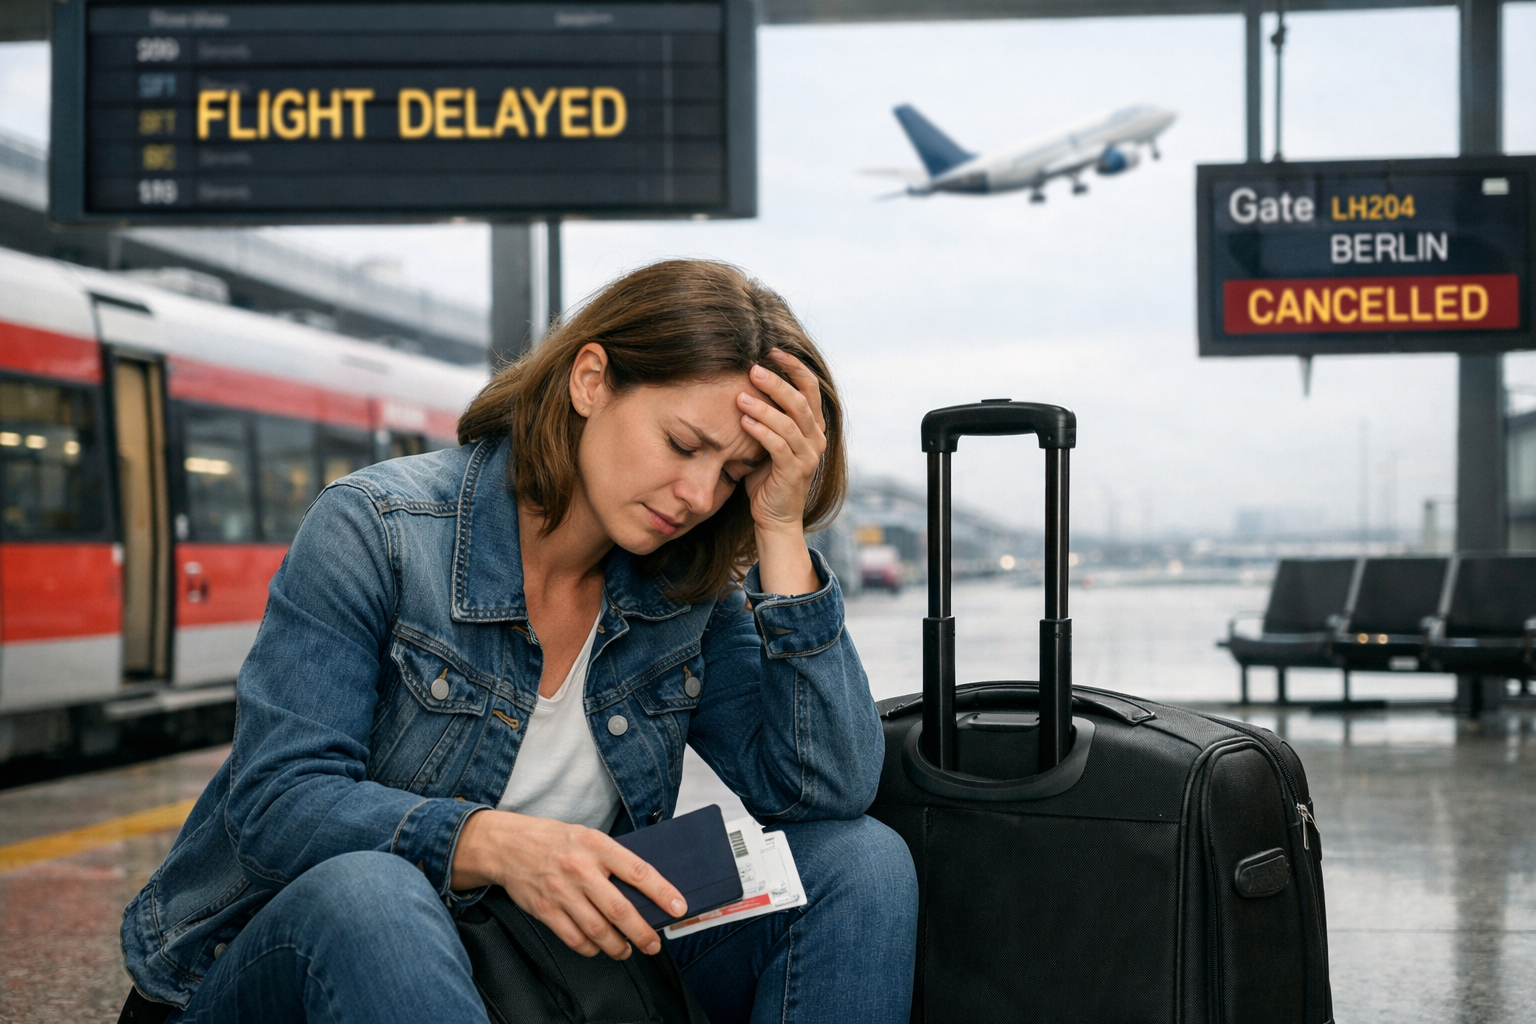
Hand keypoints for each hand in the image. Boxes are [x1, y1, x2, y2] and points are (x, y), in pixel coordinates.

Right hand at [451, 809, 686, 958]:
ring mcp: (561, 891)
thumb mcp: (588, 837)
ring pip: (597, 930)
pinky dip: (590, 948)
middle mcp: (580, 869)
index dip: (662, 892)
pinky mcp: (545, 909)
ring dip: (617, 946)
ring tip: (627, 950)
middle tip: (653, 944)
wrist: (508, 845)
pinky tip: (599, 948)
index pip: (638, 871)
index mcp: (597, 846)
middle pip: (619, 910)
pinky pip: (574, 938)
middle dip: (642, 932)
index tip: (679, 907)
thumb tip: (646, 887)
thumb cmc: (556, 840)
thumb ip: (613, 859)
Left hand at [737, 350, 826, 595]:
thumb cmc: (768, 477)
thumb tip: (745, 384)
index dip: (794, 367)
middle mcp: (816, 439)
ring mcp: (808, 456)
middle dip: (776, 382)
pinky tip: (744, 422)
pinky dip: (761, 431)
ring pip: (789, 422)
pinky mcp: (794, 472)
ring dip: (763, 407)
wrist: (775, 517)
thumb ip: (767, 417)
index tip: (773, 351)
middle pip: (800, 401)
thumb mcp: (770, 441)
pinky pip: (778, 446)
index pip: (810, 387)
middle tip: (753, 369)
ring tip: (740, 396)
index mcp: (813, 427)